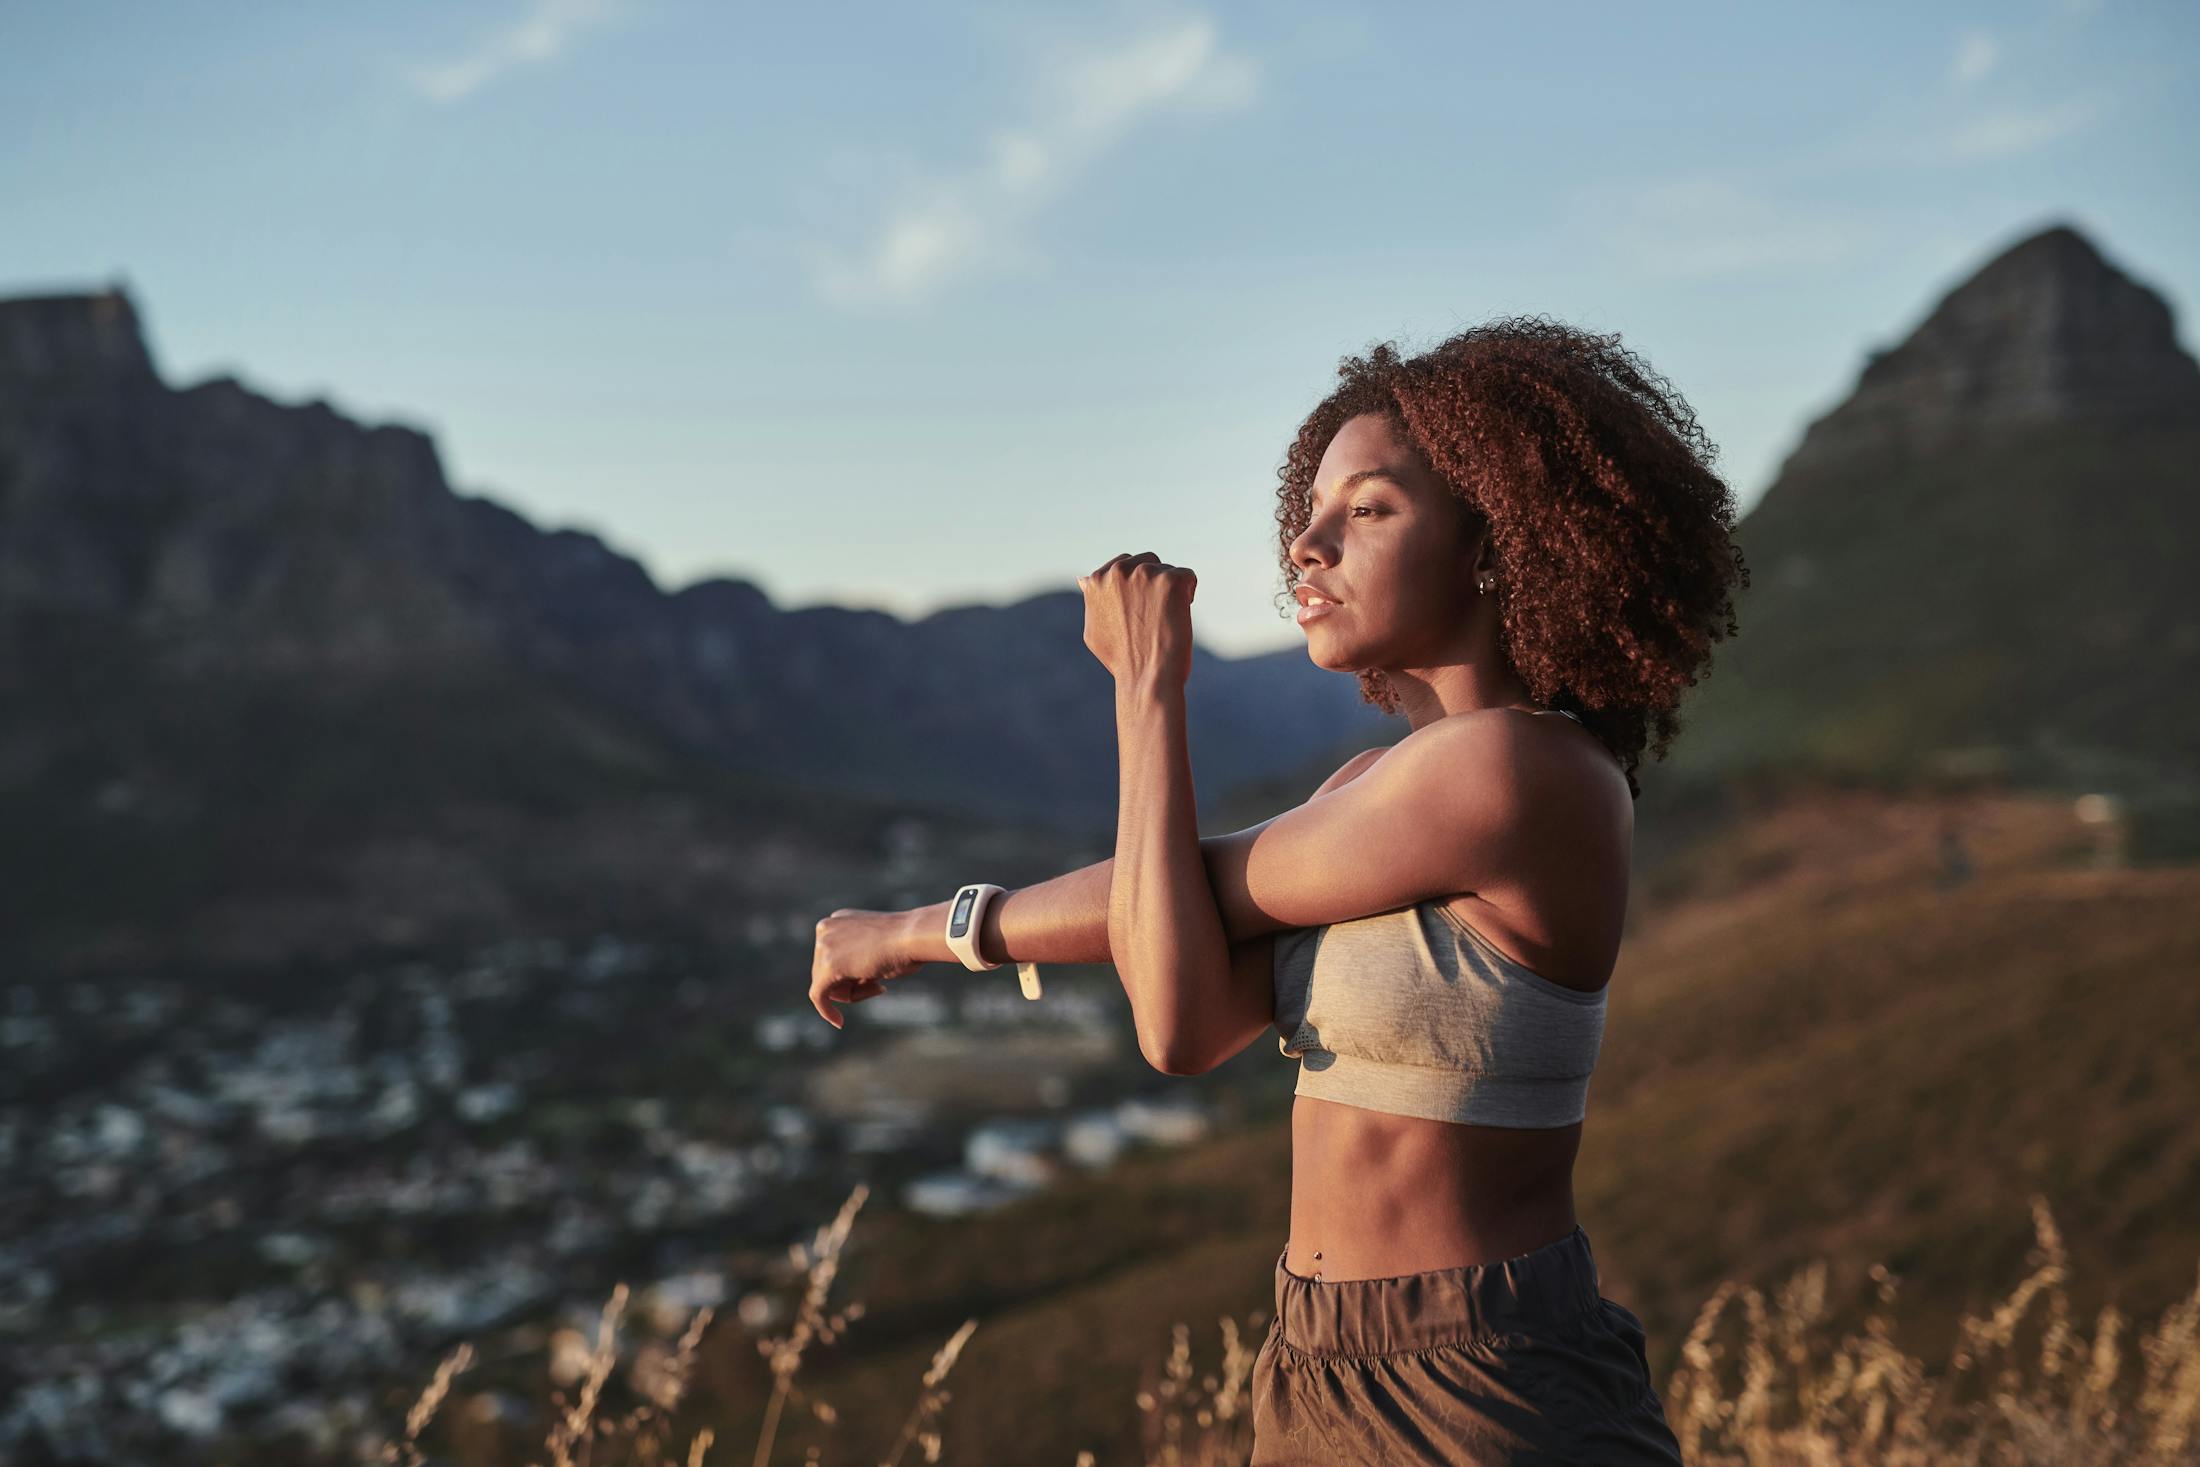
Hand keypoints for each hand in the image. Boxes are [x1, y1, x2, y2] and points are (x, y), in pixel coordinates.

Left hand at [810, 908, 922, 1028]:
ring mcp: (824, 946)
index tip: (876, 981)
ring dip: (853, 994)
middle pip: (827, 971)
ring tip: (879, 985)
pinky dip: (827, 1011)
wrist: (914, 936)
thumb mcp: (878, 947)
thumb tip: (850, 979)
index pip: (835, 956)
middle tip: (880, 986)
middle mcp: (826, 929)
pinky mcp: (827, 968)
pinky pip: (818, 995)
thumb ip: (859, 960)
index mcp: (838, 920)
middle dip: (852, 985)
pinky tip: (839, 1022)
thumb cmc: (906, 943)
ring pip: (827, 985)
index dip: (853, 975)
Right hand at [1077, 551, 1196, 687]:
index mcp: (1096, 580)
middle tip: (1156, 615)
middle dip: (1155, 583)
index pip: (1123, 565)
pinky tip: (1179, 617)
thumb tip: (1084, 580)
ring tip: (1166, 620)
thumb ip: (1092, 601)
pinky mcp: (1170, 581)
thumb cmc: (1121, 661)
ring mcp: (1144, 574)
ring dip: (1171, 592)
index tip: (1142, 609)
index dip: (1137, 587)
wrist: (1146, 678)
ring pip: (1168, 571)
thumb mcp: (1093, 629)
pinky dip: (1188, 595)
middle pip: (1147, 561)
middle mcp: (1118, 572)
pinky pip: (1188, 577)